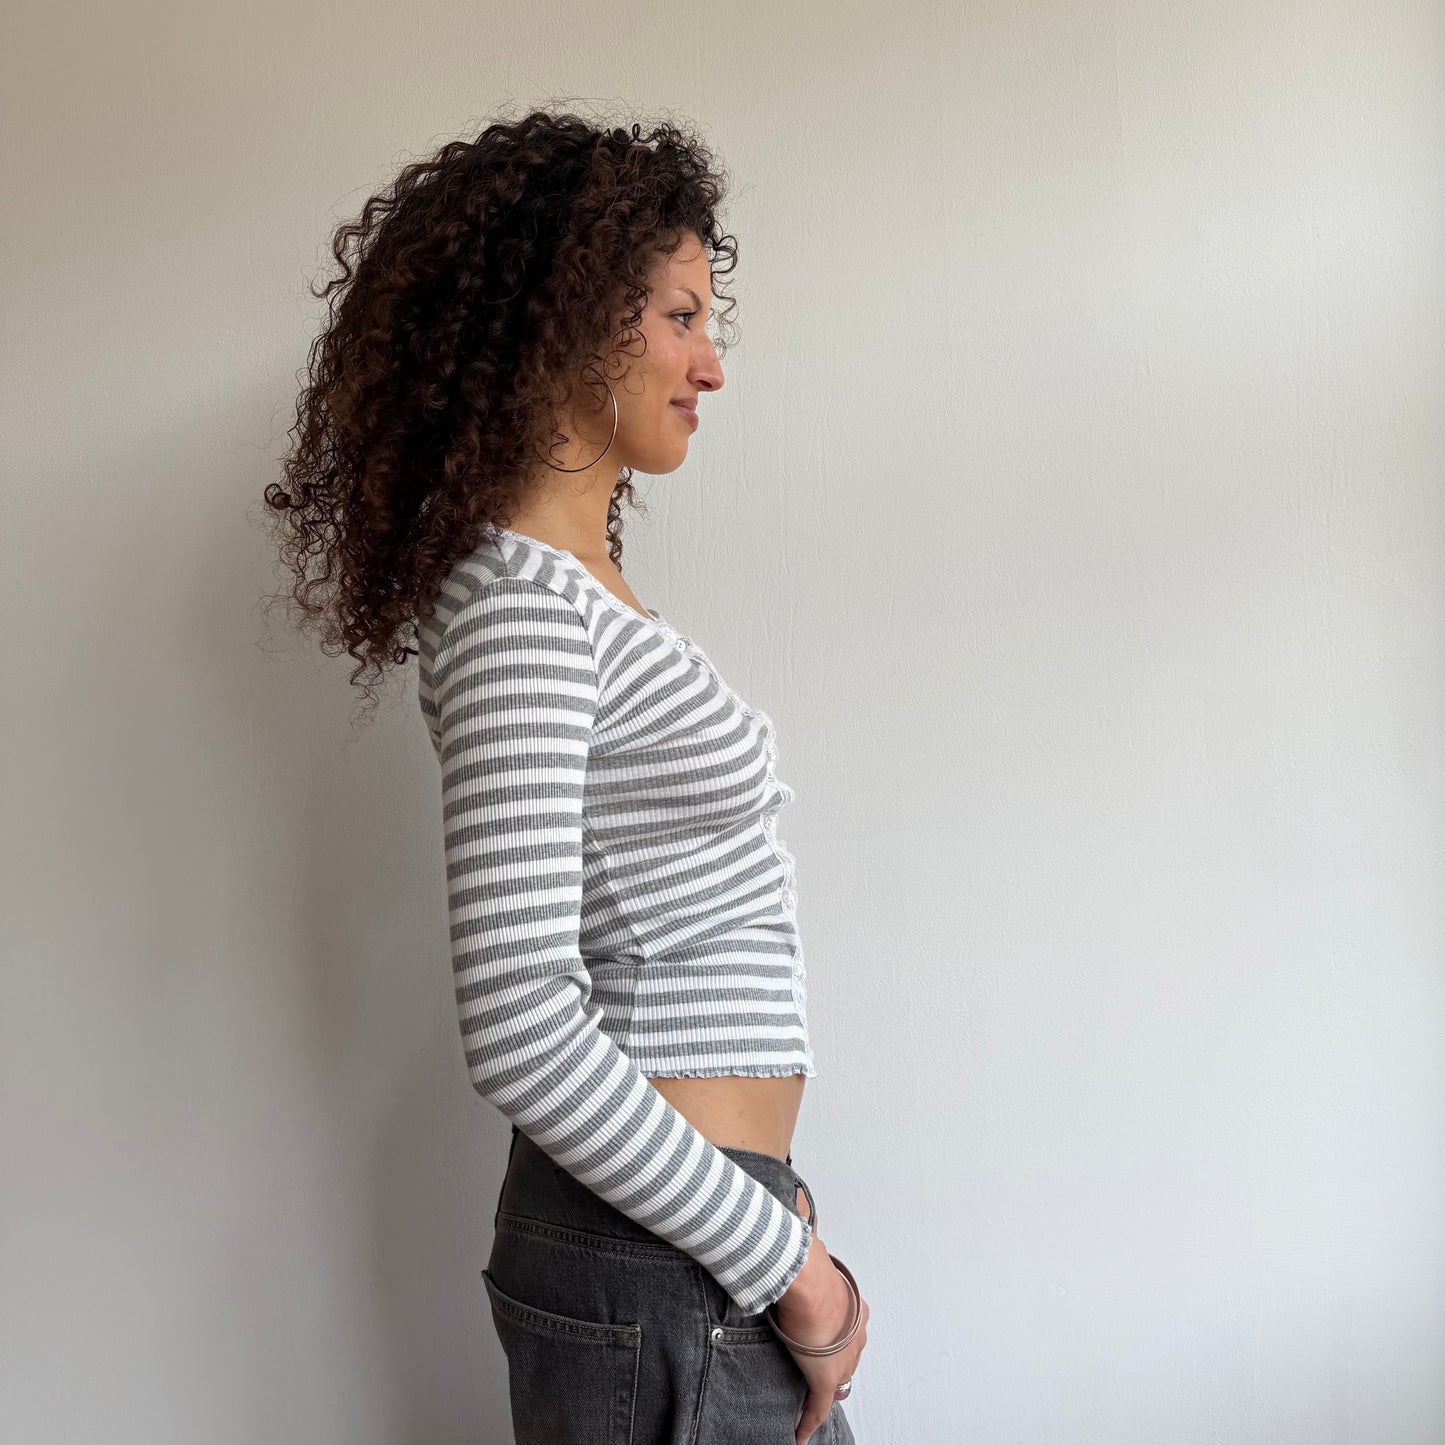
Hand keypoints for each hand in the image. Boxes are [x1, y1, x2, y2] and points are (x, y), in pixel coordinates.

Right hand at [772, 1203, 868, 1444]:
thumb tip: (793, 1216)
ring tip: (807, 1402)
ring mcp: (842, 1357)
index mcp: (854, 1305)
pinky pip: (816, 1406)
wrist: (807, 1278)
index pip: (849, 1329)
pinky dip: (808, 1422)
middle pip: (846, 1358)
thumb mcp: (810, 1254)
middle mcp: (855, 1331)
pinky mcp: (824, 1377)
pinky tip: (801, 1435)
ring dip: (821, 1391)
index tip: (826, 1340)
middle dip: (834, 1366)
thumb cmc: (807, 1261)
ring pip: (834, 1381)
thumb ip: (804, 1245)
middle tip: (817, 1376)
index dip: (837, 1338)